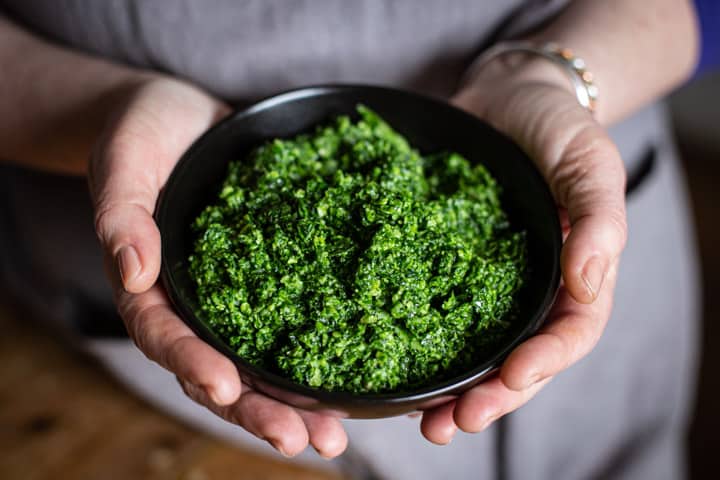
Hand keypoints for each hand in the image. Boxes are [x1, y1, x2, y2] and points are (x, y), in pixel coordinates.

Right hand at [89, 77, 347, 457]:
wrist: (186, 115)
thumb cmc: (143, 132)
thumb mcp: (125, 162)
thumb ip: (123, 216)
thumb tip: (134, 272)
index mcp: (152, 288)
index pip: (167, 339)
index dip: (194, 365)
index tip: (227, 387)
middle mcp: (197, 305)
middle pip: (223, 371)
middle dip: (260, 411)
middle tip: (305, 441)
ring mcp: (237, 297)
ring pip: (264, 362)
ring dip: (297, 402)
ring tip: (336, 435)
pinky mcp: (275, 277)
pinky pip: (297, 318)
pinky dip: (323, 351)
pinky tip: (357, 377)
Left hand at [419, 58, 626, 442]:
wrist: (506, 97)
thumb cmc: (557, 126)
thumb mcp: (589, 161)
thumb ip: (597, 218)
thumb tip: (588, 284)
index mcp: (572, 275)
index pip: (568, 333)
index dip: (543, 362)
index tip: (509, 378)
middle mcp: (526, 290)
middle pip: (515, 358)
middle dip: (489, 396)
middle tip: (453, 423)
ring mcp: (481, 282)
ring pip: (471, 348)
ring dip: (450, 389)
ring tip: (424, 421)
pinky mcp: (440, 265)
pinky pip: (429, 309)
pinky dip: (413, 341)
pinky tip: (388, 361)